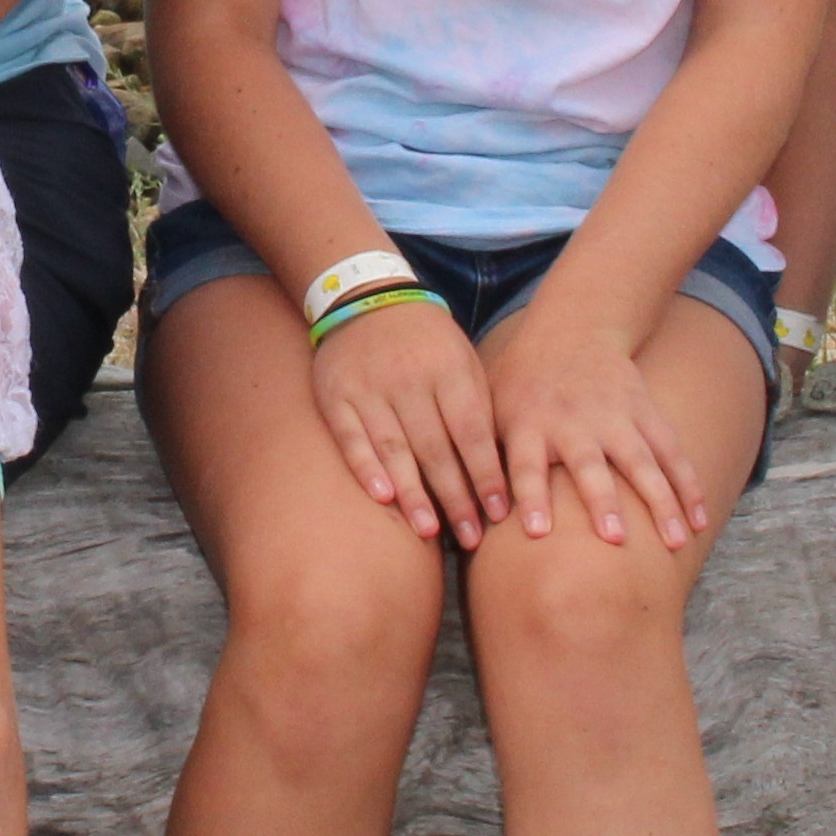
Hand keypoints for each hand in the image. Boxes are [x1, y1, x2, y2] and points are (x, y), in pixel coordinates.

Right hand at [309, 296, 506, 547]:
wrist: (365, 298)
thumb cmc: (427, 342)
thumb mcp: (463, 359)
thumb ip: (478, 407)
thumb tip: (498, 469)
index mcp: (449, 369)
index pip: (472, 432)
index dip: (486, 474)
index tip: (500, 512)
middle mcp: (409, 379)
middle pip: (436, 448)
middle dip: (456, 497)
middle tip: (471, 538)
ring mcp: (369, 387)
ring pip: (394, 448)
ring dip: (414, 493)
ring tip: (431, 531)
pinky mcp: (335, 395)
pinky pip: (351, 437)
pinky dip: (365, 468)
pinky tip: (383, 498)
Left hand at [477, 300, 709, 549]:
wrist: (573, 328)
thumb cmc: (521, 384)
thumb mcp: (492, 408)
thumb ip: (483, 456)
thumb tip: (462, 516)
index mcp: (529, 424)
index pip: (526, 464)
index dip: (532, 496)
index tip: (538, 533)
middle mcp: (573, 422)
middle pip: (589, 465)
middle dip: (602, 500)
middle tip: (613, 538)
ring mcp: (614, 417)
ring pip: (642, 462)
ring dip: (659, 502)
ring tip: (675, 541)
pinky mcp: (645, 413)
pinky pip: (671, 453)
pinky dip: (687, 486)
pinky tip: (698, 522)